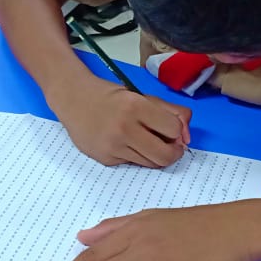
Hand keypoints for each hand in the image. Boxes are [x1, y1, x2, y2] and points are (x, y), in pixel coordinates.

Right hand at [49, 76, 191, 167]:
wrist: (73, 98)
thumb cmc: (110, 96)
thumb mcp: (141, 95)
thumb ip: (170, 111)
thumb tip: (187, 134)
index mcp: (135, 107)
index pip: (173, 130)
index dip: (177, 131)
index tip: (172, 129)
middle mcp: (124, 128)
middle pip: (165, 155)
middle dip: (174, 152)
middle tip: (171, 145)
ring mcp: (113, 146)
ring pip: (151, 163)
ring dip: (156, 155)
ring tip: (148, 142)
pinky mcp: (105, 159)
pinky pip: (133, 164)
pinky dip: (136, 156)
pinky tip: (126, 143)